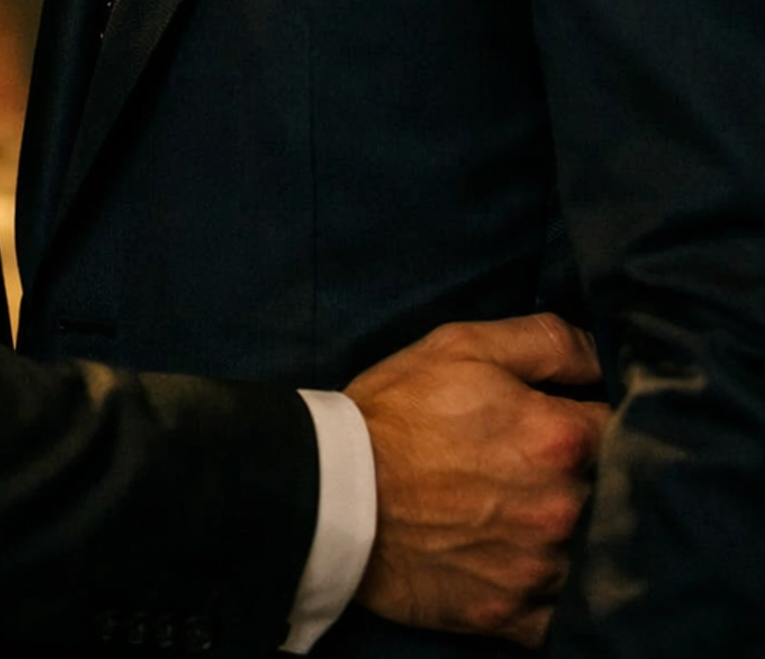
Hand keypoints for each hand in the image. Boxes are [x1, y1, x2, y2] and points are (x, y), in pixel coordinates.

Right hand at [348, 314, 609, 646]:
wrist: (332, 493)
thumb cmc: (398, 412)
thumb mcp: (464, 346)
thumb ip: (546, 341)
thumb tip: (603, 356)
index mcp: (559, 438)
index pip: (626, 424)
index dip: (607, 416)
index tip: (584, 416)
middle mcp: (564, 509)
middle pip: (617, 493)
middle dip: (596, 477)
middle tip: (552, 466)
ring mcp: (541, 570)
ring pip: (597, 554)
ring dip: (580, 534)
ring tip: (537, 513)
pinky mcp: (515, 617)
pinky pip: (567, 615)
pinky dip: (557, 591)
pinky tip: (531, 563)